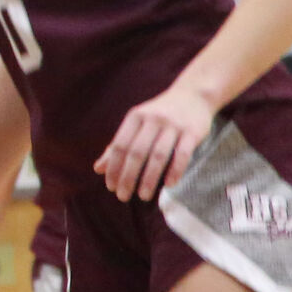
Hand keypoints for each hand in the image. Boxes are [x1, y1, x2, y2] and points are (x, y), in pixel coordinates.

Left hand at [97, 82, 214, 199]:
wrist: (193, 95)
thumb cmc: (160, 114)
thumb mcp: (137, 123)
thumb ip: (118, 145)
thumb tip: (98, 169)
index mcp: (135, 117)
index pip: (120, 145)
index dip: (114, 167)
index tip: (110, 186)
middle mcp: (152, 119)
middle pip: (136, 152)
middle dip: (128, 176)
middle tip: (123, 196)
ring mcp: (173, 125)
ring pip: (158, 155)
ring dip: (149, 178)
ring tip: (143, 196)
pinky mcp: (192, 132)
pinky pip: (182, 154)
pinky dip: (175, 170)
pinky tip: (169, 185)